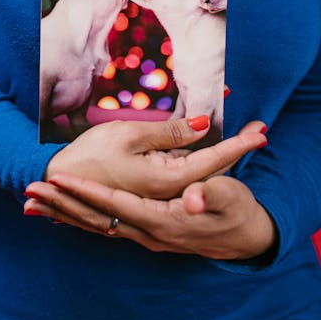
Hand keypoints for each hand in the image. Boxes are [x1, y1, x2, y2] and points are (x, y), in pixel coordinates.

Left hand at [25, 169, 276, 260]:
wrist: (246, 237)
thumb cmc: (237, 211)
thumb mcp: (230, 198)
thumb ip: (209, 194)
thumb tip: (192, 196)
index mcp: (163, 220)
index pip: (115, 206)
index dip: (86, 192)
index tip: (59, 178)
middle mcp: (149, 234)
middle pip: (97, 219)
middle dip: (62, 204)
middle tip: (30, 189)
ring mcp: (146, 237)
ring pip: (96, 226)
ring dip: (65, 213)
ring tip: (33, 202)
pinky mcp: (146, 233)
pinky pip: (105, 228)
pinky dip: (80, 220)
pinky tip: (62, 213)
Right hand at [42, 117, 266, 200]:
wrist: (57, 180)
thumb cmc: (90, 155)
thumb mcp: (129, 135)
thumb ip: (169, 133)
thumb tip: (203, 125)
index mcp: (164, 181)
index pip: (213, 160)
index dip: (239, 144)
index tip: (263, 131)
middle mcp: (167, 192)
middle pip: (210, 169)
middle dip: (236, 147)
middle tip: (261, 129)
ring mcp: (158, 194)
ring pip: (196, 174)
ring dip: (218, 152)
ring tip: (242, 132)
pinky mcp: (148, 192)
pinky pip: (180, 174)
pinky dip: (197, 157)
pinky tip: (203, 153)